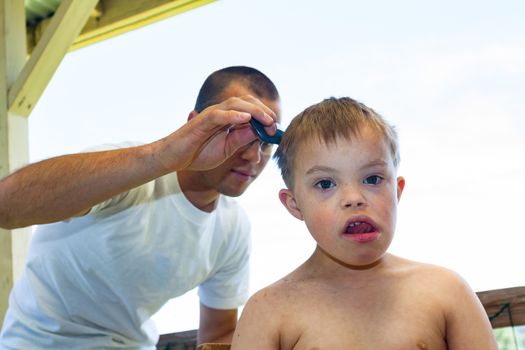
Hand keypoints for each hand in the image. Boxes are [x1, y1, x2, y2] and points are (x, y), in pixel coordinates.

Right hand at [153, 95, 277, 170]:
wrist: (172, 159)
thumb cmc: (197, 154)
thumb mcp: (226, 150)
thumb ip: (241, 140)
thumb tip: (259, 132)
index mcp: (227, 118)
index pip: (249, 109)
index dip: (265, 116)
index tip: (275, 129)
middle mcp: (220, 113)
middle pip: (245, 102)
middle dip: (263, 111)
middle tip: (274, 125)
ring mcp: (210, 115)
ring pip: (235, 104)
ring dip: (254, 111)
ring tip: (267, 120)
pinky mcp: (201, 122)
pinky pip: (219, 115)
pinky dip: (233, 115)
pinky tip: (246, 118)